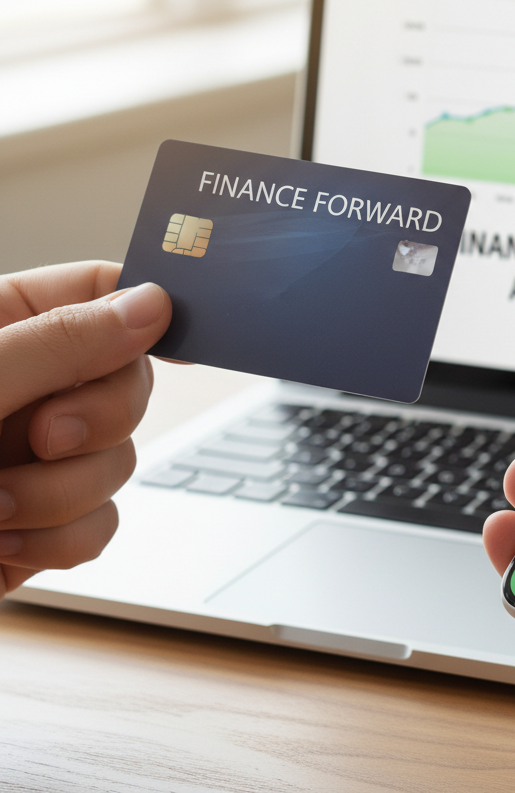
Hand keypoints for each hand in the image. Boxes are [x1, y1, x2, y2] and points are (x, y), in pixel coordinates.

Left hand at [0, 262, 170, 597]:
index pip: (102, 291)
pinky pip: (100, 523)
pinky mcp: (35, 525)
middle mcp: (23, 388)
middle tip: (41, 440)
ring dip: (62, 496)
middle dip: (97, 424)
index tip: (172, 336)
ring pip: (120, 461)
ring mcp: (30, 459)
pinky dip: (58, 541)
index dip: (146, 310)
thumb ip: (60, 342)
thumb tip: (154, 305)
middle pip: (129, 381)